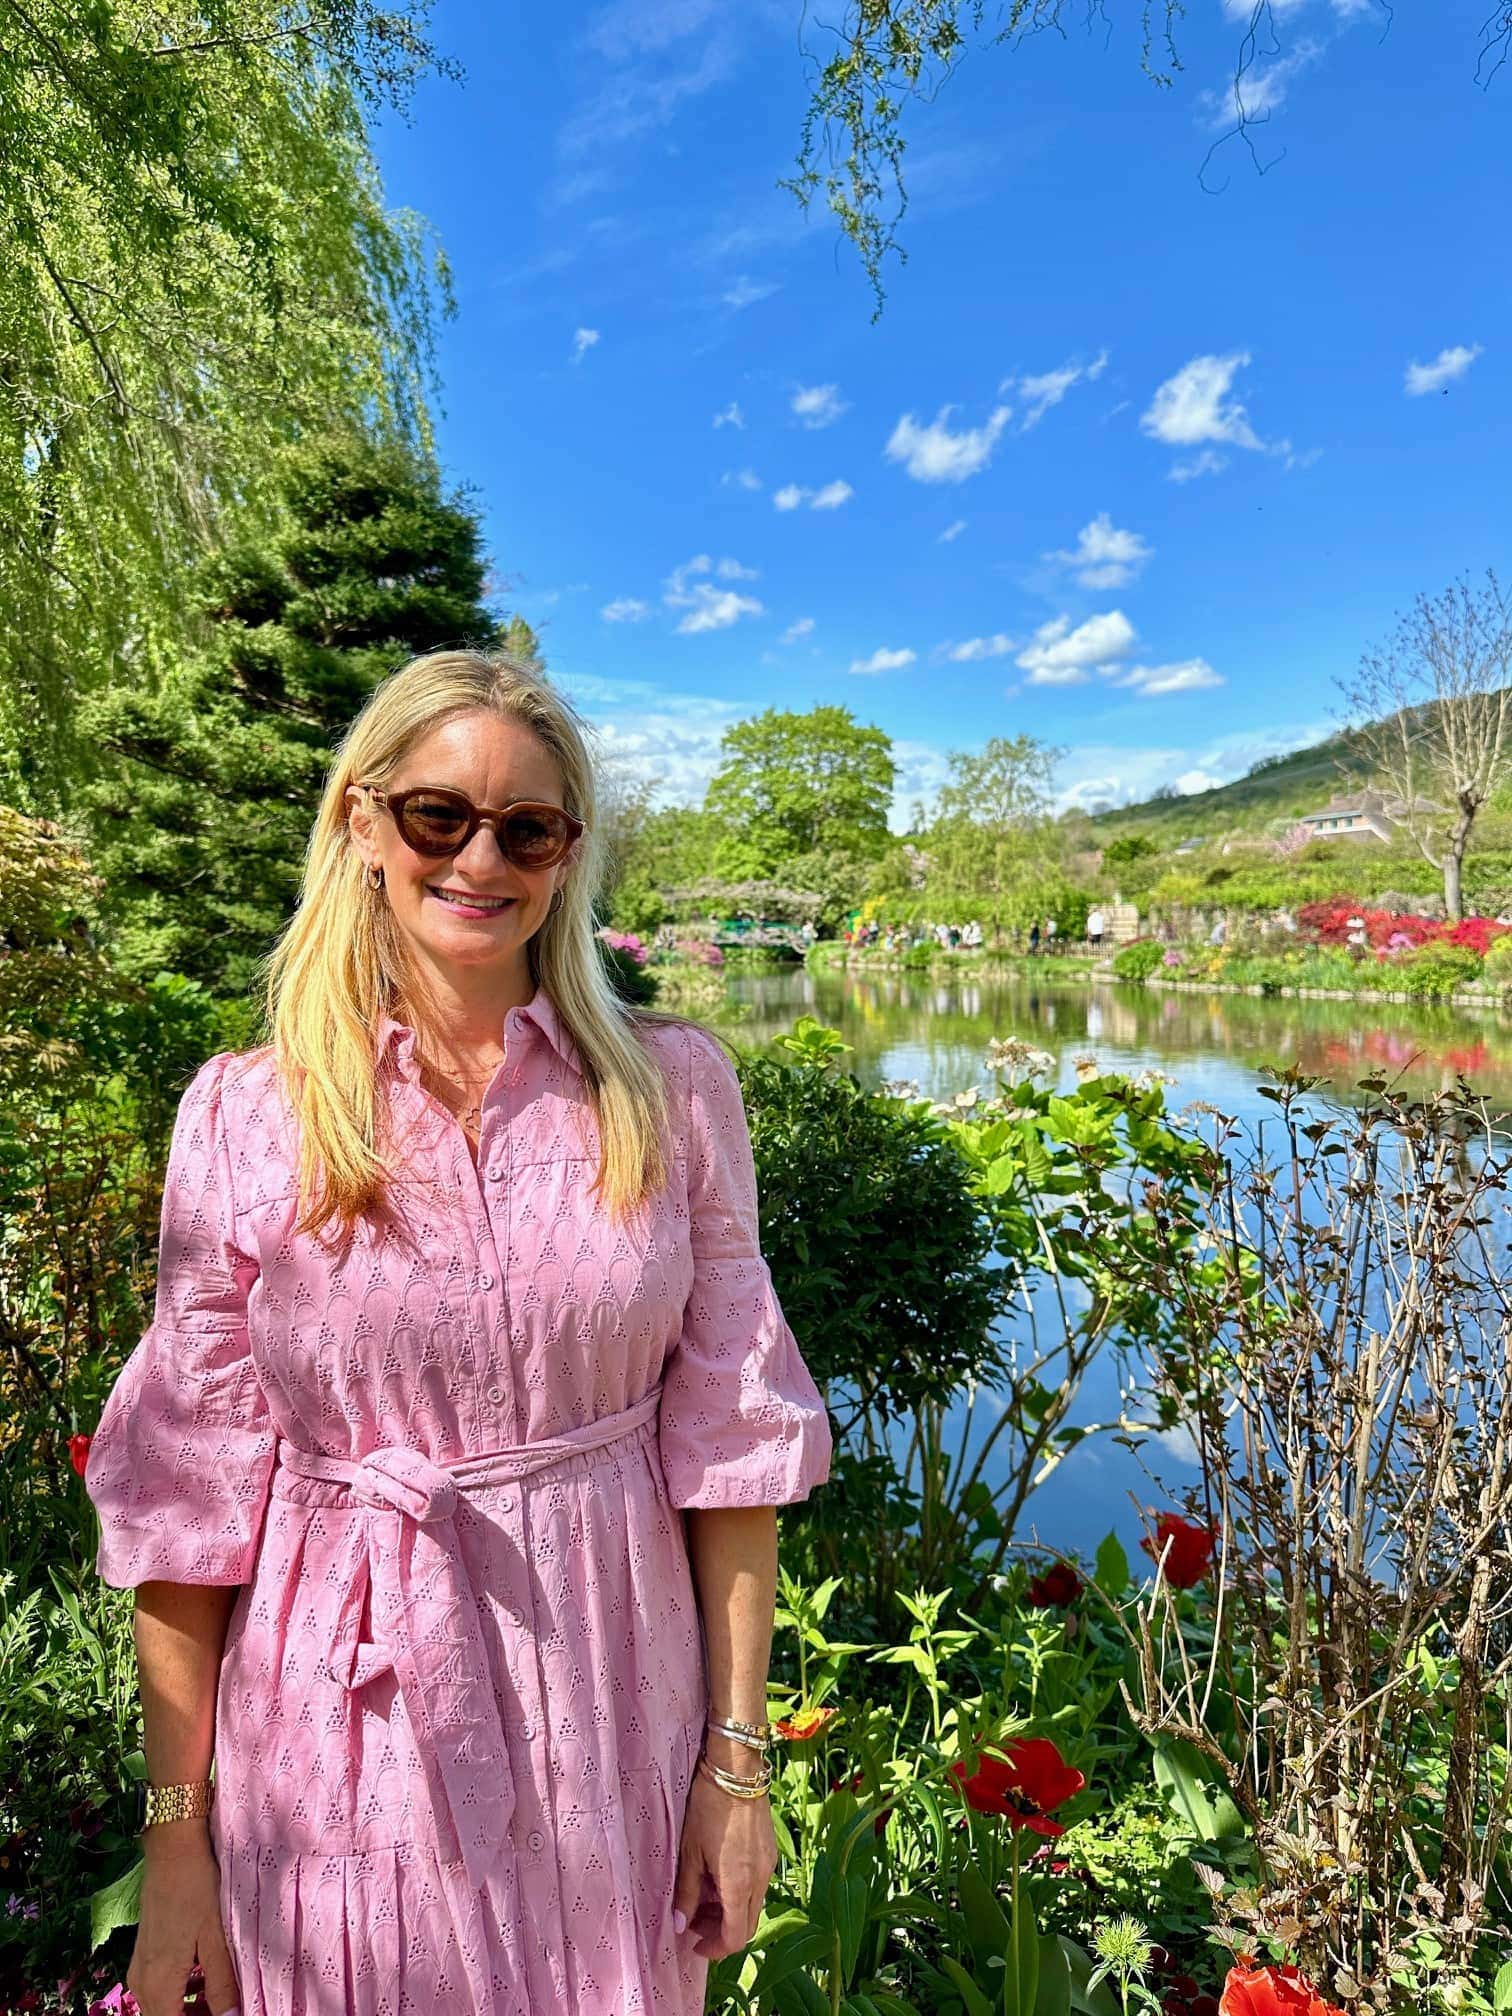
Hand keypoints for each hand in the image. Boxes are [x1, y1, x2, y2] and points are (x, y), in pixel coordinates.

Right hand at [128, 1823, 239, 2015]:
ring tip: (224, 1998)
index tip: (228, 2014)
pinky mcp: (144, 1955)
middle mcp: (142, 1982)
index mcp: (159, 1984)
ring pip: (162, 2008)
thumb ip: (222, 1984)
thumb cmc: (197, 1888)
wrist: (172, 1849)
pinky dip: (182, 1994)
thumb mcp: (216, 1937)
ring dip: (190, 2010)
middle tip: (229, 2007)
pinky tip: (207, 1980)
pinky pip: (160, 1990)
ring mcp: (140, 1969)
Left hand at [671, 1745, 776, 1961]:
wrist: (737, 1769)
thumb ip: (686, 1892)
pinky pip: (756, 1885)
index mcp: (739, 1884)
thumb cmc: (708, 1807)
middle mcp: (760, 1879)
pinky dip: (738, 1892)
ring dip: (728, 1911)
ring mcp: (768, 1865)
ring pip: (752, 1905)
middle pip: (746, 1925)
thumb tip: (678, 1925)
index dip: (714, 1948)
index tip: (693, 1943)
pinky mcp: (770, 1851)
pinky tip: (718, 1875)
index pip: (735, 1937)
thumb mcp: (690, 1851)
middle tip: (693, 1921)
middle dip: (720, 1931)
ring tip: (702, 1896)